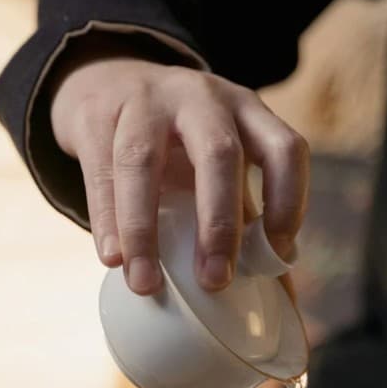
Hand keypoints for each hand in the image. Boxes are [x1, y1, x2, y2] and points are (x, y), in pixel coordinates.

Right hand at [50, 47, 309, 294]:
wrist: (108, 82)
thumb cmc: (180, 142)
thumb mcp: (220, 166)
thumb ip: (248, 222)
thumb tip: (283, 304)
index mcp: (248, 112)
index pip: (286, 149)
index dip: (289, 202)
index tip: (277, 254)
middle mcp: (203, 99)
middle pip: (219, 153)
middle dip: (219, 222)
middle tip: (215, 281)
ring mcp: (147, 100)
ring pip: (143, 160)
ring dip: (144, 229)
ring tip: (146, 284)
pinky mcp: (97, 114)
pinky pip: (100, 170)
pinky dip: (107, 218)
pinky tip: (113, 258)